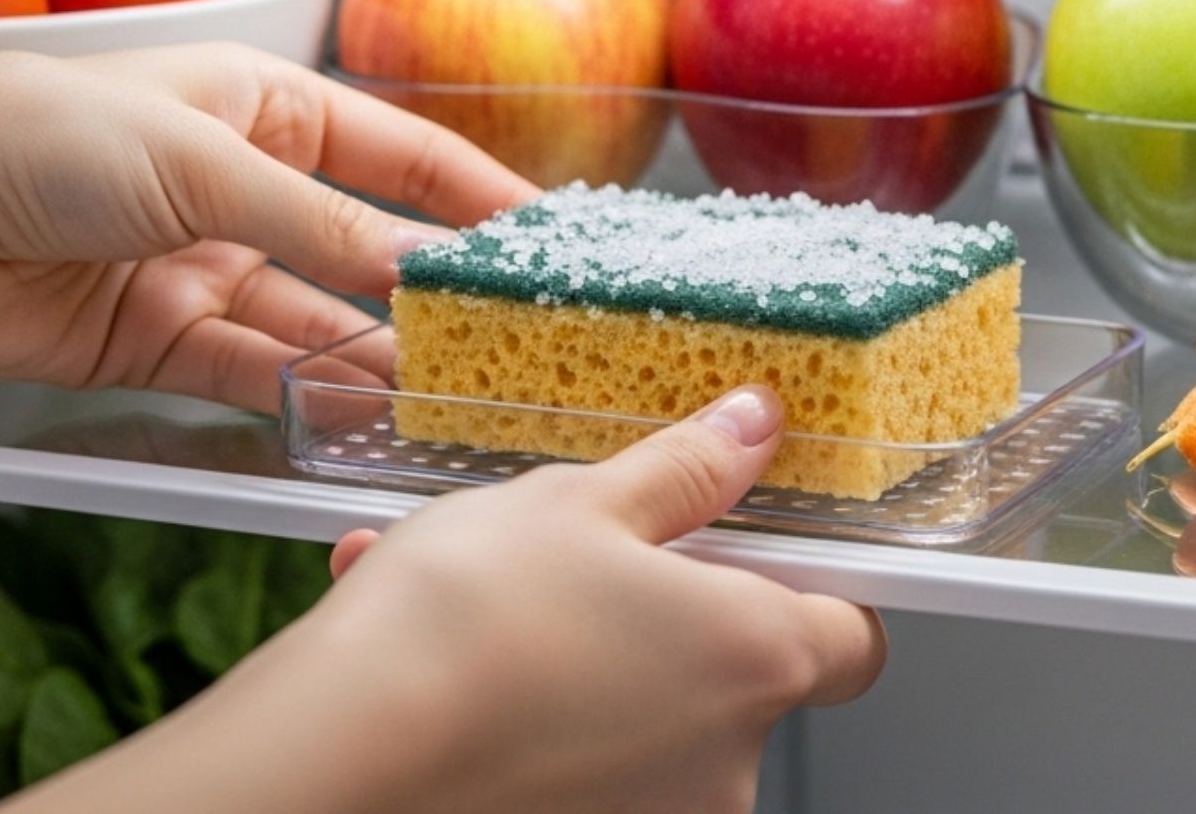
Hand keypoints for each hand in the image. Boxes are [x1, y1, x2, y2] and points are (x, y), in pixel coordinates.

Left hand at [0, 45, 533, 411]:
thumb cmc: (40, 134)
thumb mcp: (204, 165)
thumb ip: (319, 225)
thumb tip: (420, 265)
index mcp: (259, 107)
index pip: (395, 154)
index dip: (470, 194)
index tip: (539, 239)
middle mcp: (240, 187)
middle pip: (361, 246)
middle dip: (429, 290)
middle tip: (505, 335)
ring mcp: (201, 266)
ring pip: (315, 320)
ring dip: (374, 352)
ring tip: (445, 387)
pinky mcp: (157, 341)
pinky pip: (254, 370)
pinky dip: (304, 391)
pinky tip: (357, 407)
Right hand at [4, 386, 885, 813]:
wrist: (345, 751)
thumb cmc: (459, 627)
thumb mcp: (578, 502)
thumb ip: (684, 470)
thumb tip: (750, 431)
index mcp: (755, 658)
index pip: (851, 633)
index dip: (807, 581)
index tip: (753, 542)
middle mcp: (726, 764)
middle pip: (731, 675)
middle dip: (660, 614)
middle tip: (578, 559)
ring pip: (634, 714)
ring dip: (573, 654)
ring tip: (473, 597)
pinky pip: (569, 761)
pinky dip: (521, 710)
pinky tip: (440, 654)